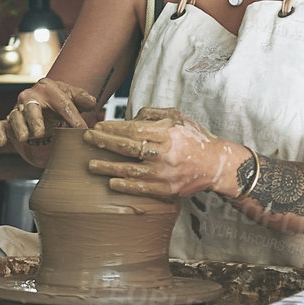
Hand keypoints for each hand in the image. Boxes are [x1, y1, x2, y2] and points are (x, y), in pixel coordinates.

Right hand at [0, 79, 98, 158]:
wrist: (43, 106)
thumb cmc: (59, 102)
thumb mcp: (73, 97)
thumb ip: (83, 99)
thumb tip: (92, 102)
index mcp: (47, 88)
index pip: (61, 103)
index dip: (73, 117)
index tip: (81, 130)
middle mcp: (29, 97)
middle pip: (30, 107)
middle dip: (34, 120)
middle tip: (40, 133)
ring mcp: (17, 110)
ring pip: (15, 117)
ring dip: (19, 128)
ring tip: (25, 138)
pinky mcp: (7, 123)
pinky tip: (2, 143)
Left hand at [83, 106, 221, 198]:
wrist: (216, 164)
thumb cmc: (195, 138)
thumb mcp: (178, 117)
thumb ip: (152, 115)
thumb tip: (129, 118)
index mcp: (168, 133)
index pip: (133, 130)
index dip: (113, 128)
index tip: (98, 126)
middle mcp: (166, 153)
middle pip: (128, 148)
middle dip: (104, 143)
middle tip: (87, 139)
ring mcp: (166, 173)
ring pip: (130, 170)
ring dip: (108, 167)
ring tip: (91, 164)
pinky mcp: (167, 189)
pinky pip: (141, 188)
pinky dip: (125, 186)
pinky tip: (111, 182)